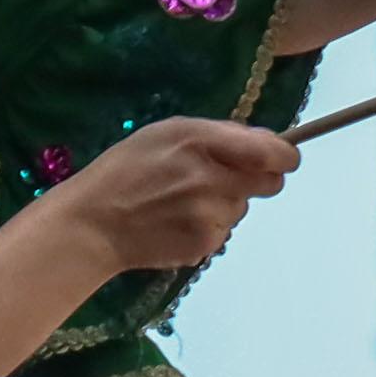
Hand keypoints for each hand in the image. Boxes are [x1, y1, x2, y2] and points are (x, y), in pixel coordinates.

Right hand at [37, 114, 295, 280]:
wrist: (93, 224)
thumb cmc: (126, 170)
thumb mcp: (166, 132)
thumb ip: (220, 134)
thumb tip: (265, 142)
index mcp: (202, 141)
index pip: (273, 152)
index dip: (282, 155)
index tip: (278, 158)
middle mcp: (212, 179)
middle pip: (271, 183)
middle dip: (257, 178)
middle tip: (224, 178)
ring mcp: (211, 216)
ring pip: (243, 207)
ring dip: (225, 202)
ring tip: (182, 200)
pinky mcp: (206, 244)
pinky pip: (224, 230)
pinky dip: (208, 225)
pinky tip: (176, 221)